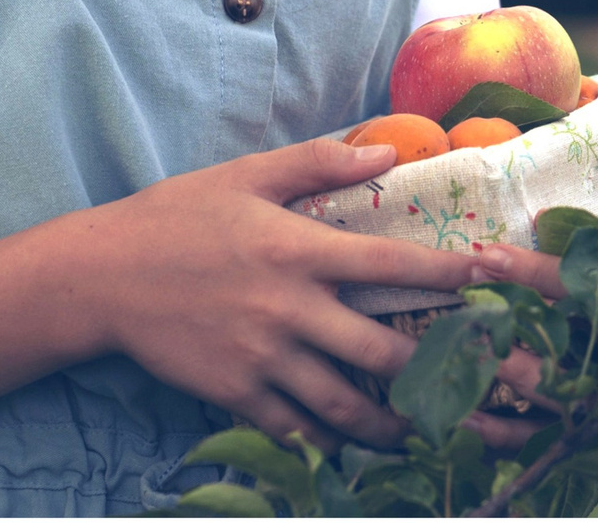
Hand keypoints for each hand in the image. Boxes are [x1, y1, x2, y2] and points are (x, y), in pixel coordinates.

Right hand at [81, 138, 554, 452]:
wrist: (101, 276)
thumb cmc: (178, 217)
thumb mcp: (248, 175)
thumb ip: (319, 162)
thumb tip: (385, 151)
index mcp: (299, 249)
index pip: (392, 265)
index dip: (451, 276)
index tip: (496, 282)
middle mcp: (290, 308)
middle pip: (382, 350)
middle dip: (442, 371)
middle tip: (487, 385)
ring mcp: (262, 357)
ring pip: (345, 403)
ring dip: (396, 422)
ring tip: (436, 430)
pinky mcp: (234, 392)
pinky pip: (295, 428)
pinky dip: (331, 442)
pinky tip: (359, 446)